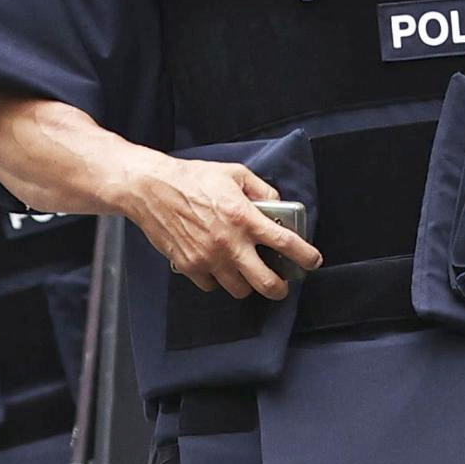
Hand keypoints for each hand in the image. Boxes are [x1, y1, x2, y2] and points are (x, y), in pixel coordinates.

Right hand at [115, 153, 319, 300]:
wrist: (151, 189)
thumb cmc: (192, 178)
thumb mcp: (234, 173)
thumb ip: (261, 190)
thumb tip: (277, 206)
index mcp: (244, 217)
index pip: (286, 243)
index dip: (306, 256)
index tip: (313, 261)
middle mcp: (230, 243)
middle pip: (266, 282)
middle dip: (280, 288)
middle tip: (282, 284)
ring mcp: (209, 259)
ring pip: (240, 290)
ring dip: (248, 284)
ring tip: (246, 273)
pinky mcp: (190, 266)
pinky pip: (212, 286)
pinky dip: (218, 280)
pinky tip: (218, 266)